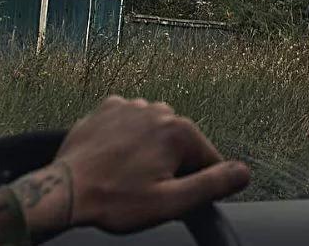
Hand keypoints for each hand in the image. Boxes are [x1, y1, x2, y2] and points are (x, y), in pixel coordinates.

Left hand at [11, 95, 249, 236]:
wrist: (64, 191)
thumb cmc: (115, 200)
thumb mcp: (171, 202)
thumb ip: (212, 184)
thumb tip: (244, 172)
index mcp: (178, 131)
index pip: (207, 159)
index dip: (194, 183)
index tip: (170, 197)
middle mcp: (157, 109)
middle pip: (181, 143)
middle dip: (171, 166)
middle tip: (145, 190)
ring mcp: (130, 105)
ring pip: (155, 132)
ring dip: (149, 152)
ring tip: (126, 177)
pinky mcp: (106, 108)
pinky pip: (130, 123)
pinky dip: (128, 139)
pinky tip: (114, 159)